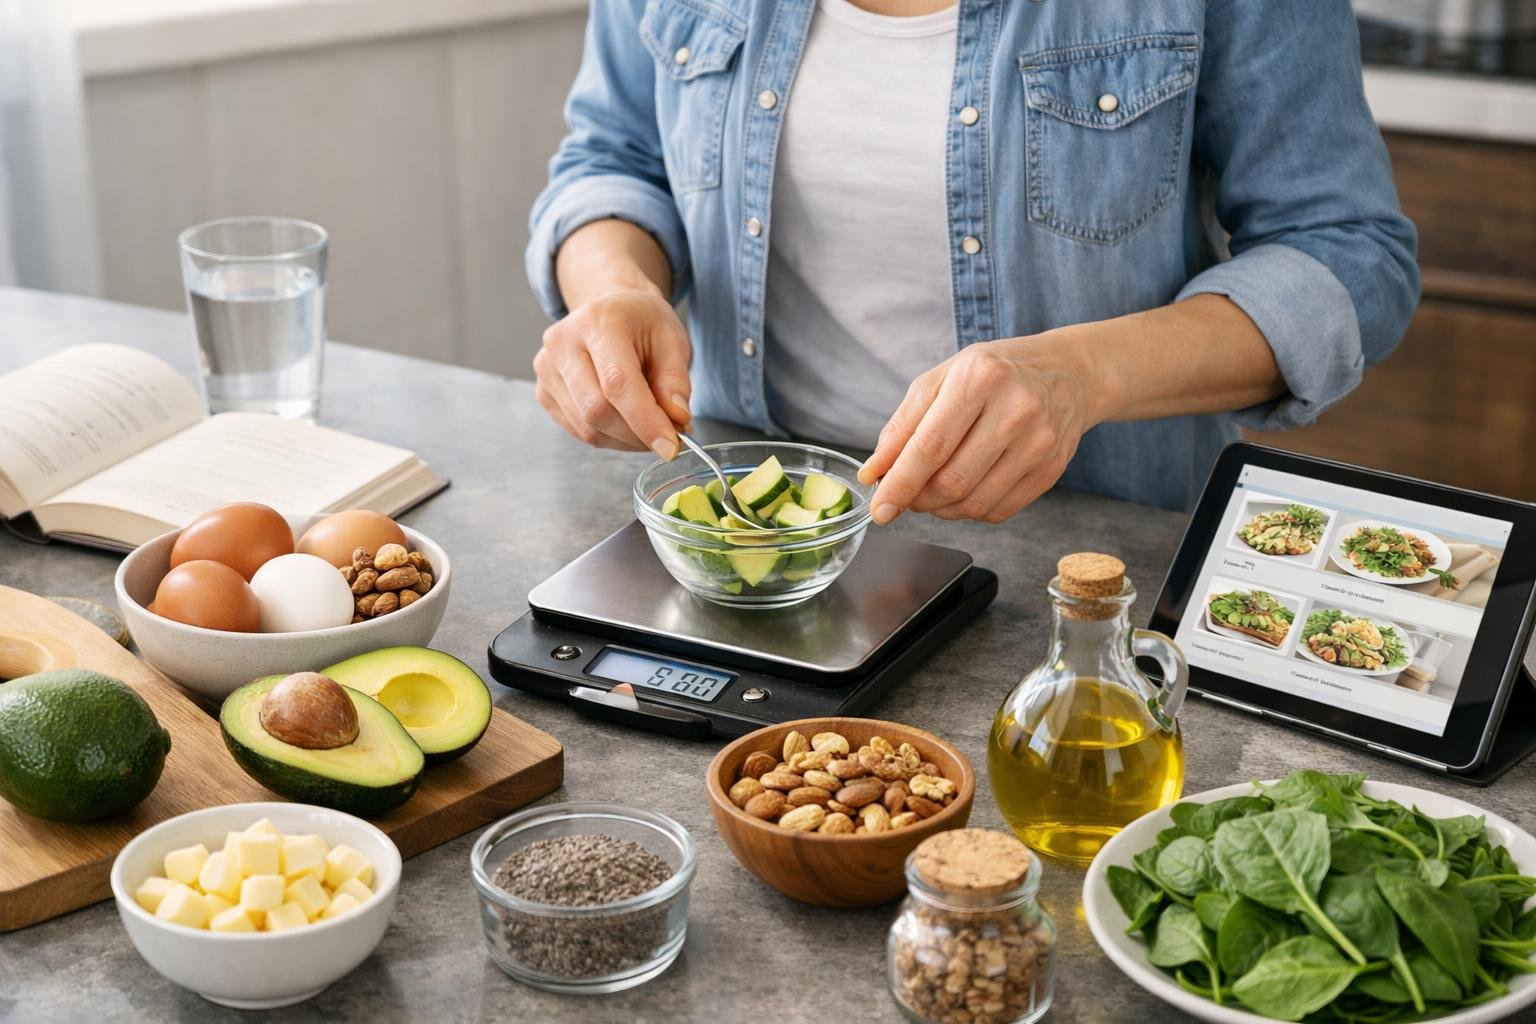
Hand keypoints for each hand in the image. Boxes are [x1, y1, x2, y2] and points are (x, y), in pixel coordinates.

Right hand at [534, 287, 692, 456]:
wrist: (610, 311)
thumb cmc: (642, 324)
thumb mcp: (672, 340)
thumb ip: (676, 380)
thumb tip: (676, 418)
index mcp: (598, 321)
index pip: (617, 382)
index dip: (645, 421)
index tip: (671, 447)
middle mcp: (563, 342)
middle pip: (597, 410)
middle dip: (638, 434)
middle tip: (669, 434)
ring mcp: (547, 368)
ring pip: (588, 427)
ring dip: (626, 439)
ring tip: (649, 424)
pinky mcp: (544, 392)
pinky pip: (579, 431)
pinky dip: (610, 437)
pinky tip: (626, 421)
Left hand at [857, 335, 1100, 523]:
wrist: (1067, 372)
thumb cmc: (995, 373)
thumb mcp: (942, 380)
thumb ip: (903, 426)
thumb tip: (874, 473)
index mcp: (979, 378)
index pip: (930, 446)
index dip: (899, 484)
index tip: (879, 507)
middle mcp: (1015, 409)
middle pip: (951, 481)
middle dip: (917, 499)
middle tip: (904, 495)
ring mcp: (1038, 443)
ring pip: (974, 503)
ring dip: (941, 509)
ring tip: (931, 493)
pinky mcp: (1051, 469)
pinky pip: (998, 510)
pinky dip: (969, 511)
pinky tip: (963, 491)